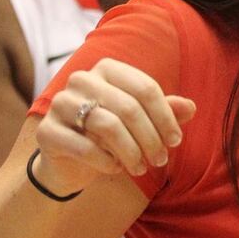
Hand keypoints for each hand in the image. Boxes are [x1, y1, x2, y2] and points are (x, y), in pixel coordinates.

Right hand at [32, 58, 197, 196]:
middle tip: (161, 160)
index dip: (165, 117)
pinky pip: (85, 147)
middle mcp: (81, 80)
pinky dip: (107, 162)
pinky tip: (115, 168)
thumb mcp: (141, 123)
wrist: (70, 163)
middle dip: (151, 138)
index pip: (145, 88)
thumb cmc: (110, 137)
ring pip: (108, 126)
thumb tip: (191, 107)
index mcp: (107, 69)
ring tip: (141, 168)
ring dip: (132, 152)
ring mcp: (60, 104)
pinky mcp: (47, 132)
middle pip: (129, 107)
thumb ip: (164, 112)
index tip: (176, 141)